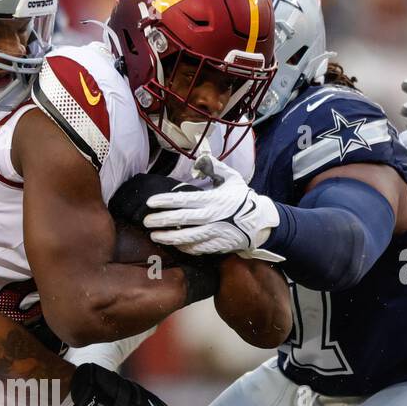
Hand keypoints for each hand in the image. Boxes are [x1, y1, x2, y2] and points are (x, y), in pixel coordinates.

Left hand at [142, 160, 279, 255]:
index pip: (184, 200)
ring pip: (186, 237)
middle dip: (161, 220)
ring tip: (154, 235)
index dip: (165, 201)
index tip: (150, 202)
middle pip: (181, 220)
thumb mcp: (232, 178)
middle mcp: (211, 217)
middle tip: (146, 221)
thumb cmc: (243, 199)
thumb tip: (200, 157)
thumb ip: (215, 167)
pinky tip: (173, 244)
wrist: (260, 222)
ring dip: (168, 237)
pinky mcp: (216, 246)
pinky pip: (196, 248)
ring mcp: (213, 233)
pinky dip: (183, 247)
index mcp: (212, 200)